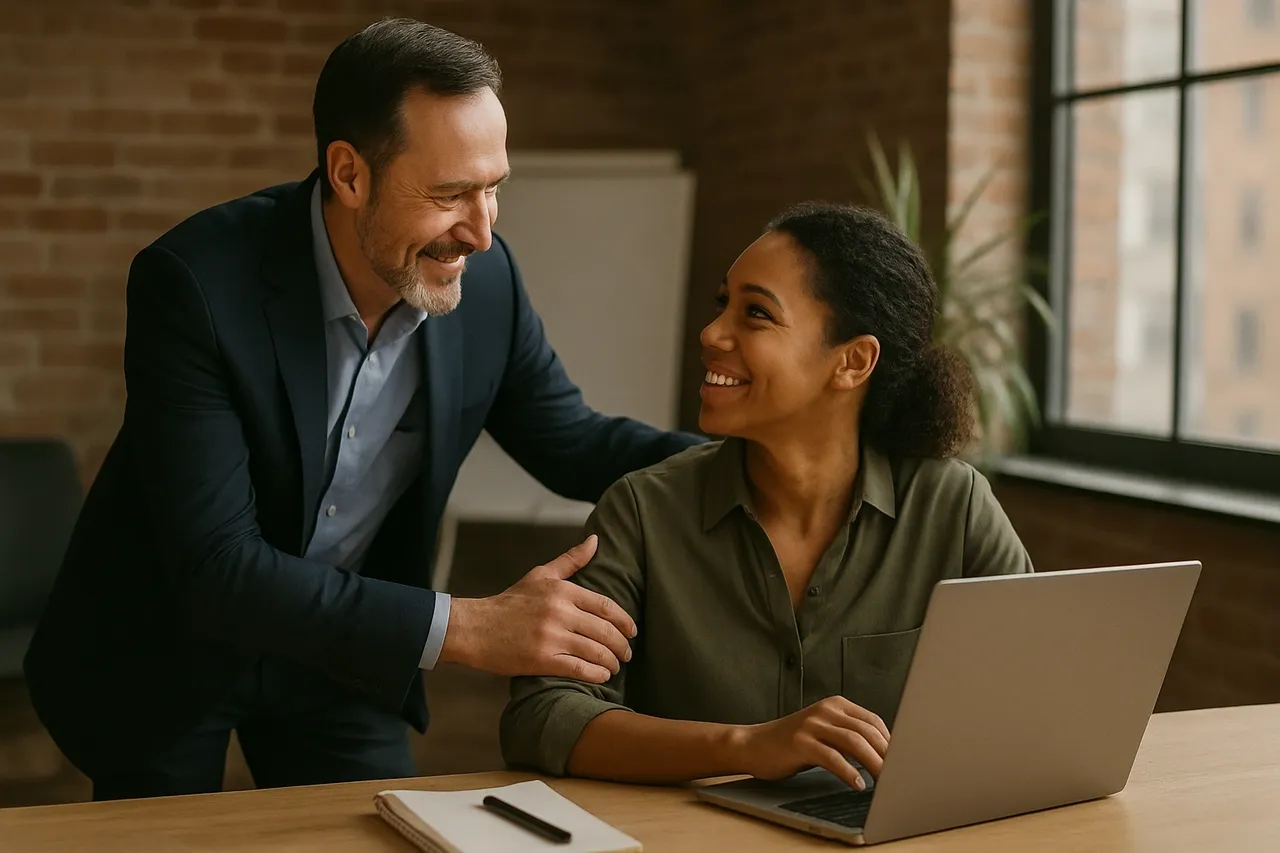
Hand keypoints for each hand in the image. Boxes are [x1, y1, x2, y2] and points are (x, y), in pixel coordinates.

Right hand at [439, 535, 637, 682]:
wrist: (475, 628)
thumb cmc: (509, 602)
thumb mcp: (540, 575)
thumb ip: (570, 560)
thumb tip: (595, 540)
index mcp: (562, 591)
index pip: (606, 606)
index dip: (625, 621)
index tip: (632, 632)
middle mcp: (559, 612)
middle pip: (605, 631)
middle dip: (622, 646)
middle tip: (627, 654)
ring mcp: (551, 636)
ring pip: (596, 651)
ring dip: (612, 662)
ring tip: (615, 667)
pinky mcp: (542, 659)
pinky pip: (579, 669)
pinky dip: (596, 675)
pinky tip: (602, 676)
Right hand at [733, 696, 890, 789]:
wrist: (754, 744)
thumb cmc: (792, 743)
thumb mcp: (824, 732)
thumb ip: (849, 736)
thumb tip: (885, 756)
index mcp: (835, 704)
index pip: (873, 721)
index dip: (891, 742)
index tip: (902, 761)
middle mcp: (825, 710)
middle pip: (866, 731)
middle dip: (887, 755)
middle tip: (899, 775)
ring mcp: (812, 725)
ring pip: (853, 742)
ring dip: (873, 764)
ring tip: (884, 781)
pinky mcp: (800, 742)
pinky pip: (832, 757)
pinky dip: (848, 772)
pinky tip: (858, 784)